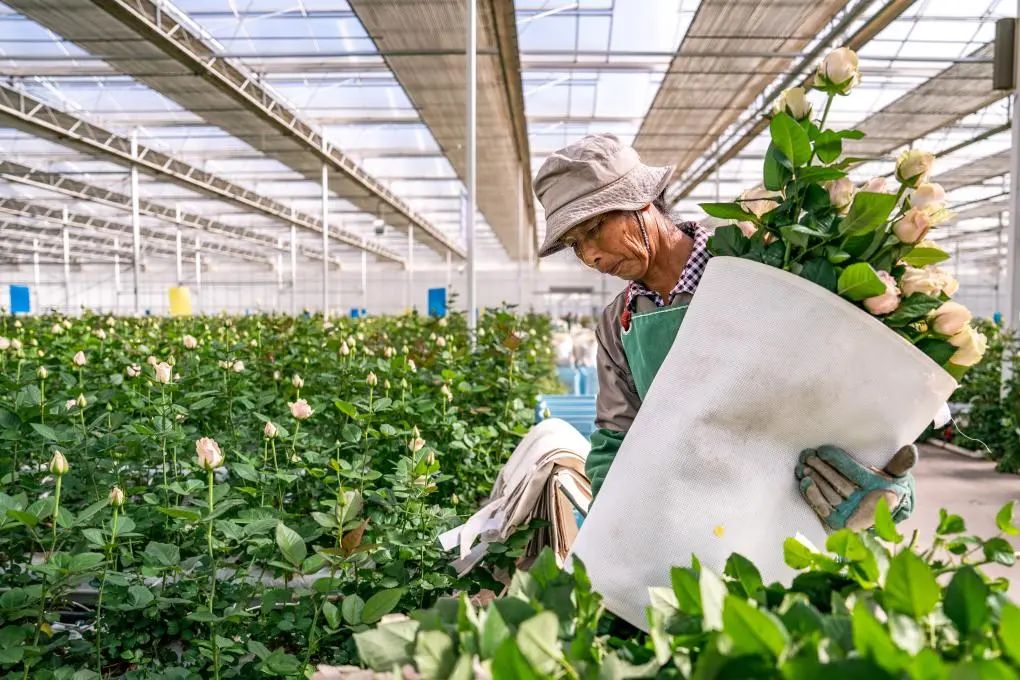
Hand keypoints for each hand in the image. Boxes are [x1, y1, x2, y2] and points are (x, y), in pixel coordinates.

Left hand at [796, 444, 915, 530]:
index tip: (823, 450)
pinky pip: (823, 509)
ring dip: (815, 480)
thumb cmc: (886, 489)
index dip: (839, 461)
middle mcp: (865, 505)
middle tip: (808, 455)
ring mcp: (850, 514)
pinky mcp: (837, 522)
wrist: (879, 513)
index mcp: (879, 491)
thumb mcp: (896, 477)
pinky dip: (812, 496)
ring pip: (830, 494)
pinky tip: (804, 482)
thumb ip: (900, 464)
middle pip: (840, 484)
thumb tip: (910, 449)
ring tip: (803, 465)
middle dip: (823, 469)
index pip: (856, 474)